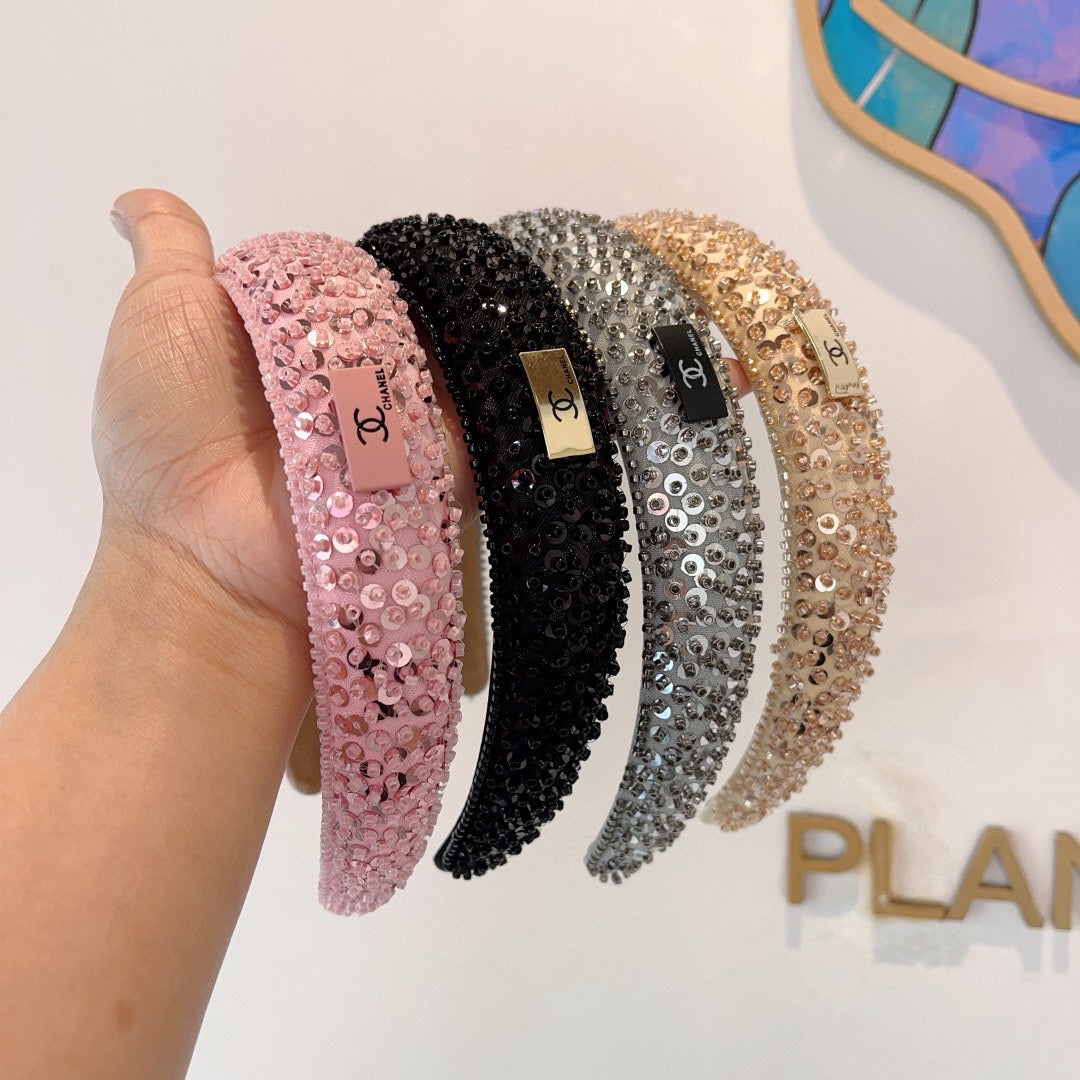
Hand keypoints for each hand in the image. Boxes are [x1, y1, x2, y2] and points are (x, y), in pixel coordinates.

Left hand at [100, 190, 485, 796]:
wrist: (204, 557)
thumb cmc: (168, 438)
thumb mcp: (159, 322)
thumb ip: (172, 255)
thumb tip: (139, 199)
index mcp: (297, 346)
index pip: (352, 286)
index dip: (358, 275)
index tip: (367, 269)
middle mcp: (351, 387)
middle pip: (408, 323)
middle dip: (408, 314)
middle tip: (412, 312)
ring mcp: (397, 433)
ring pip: (448, 367)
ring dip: (446, 356)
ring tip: (465, 338)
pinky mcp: (437, 474)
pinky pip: (478, 425)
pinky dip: (485, 400)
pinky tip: (496, 373)